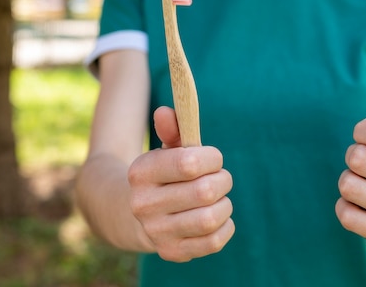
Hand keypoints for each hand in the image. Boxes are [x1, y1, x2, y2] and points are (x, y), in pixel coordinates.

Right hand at [127, 106, 234, 261]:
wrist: (141, 214)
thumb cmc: (166, 174)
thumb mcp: (167, 148)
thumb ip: (172, 129)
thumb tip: (165, 112)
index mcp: (140, 172)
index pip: (189, 163)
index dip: (212, 158)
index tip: (214, 158)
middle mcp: (142, 204)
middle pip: (205, 191)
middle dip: (222, 181)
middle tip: (219, 179)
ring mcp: (156, 231)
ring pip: (210, 218)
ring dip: (224, 205)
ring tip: (218, 199)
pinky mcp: (171, 252)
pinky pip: (214, 241)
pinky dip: (225, 226)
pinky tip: (217, 218)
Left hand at [335, 88, 365, 245]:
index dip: (362, 129)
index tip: (364, 134)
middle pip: (357, 157)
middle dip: (354, 155)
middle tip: (365, 162)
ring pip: (347, 185)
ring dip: (349, 180)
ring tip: (365, 182)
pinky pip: (345, 214)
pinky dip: (346, 205)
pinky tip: (363, 204)